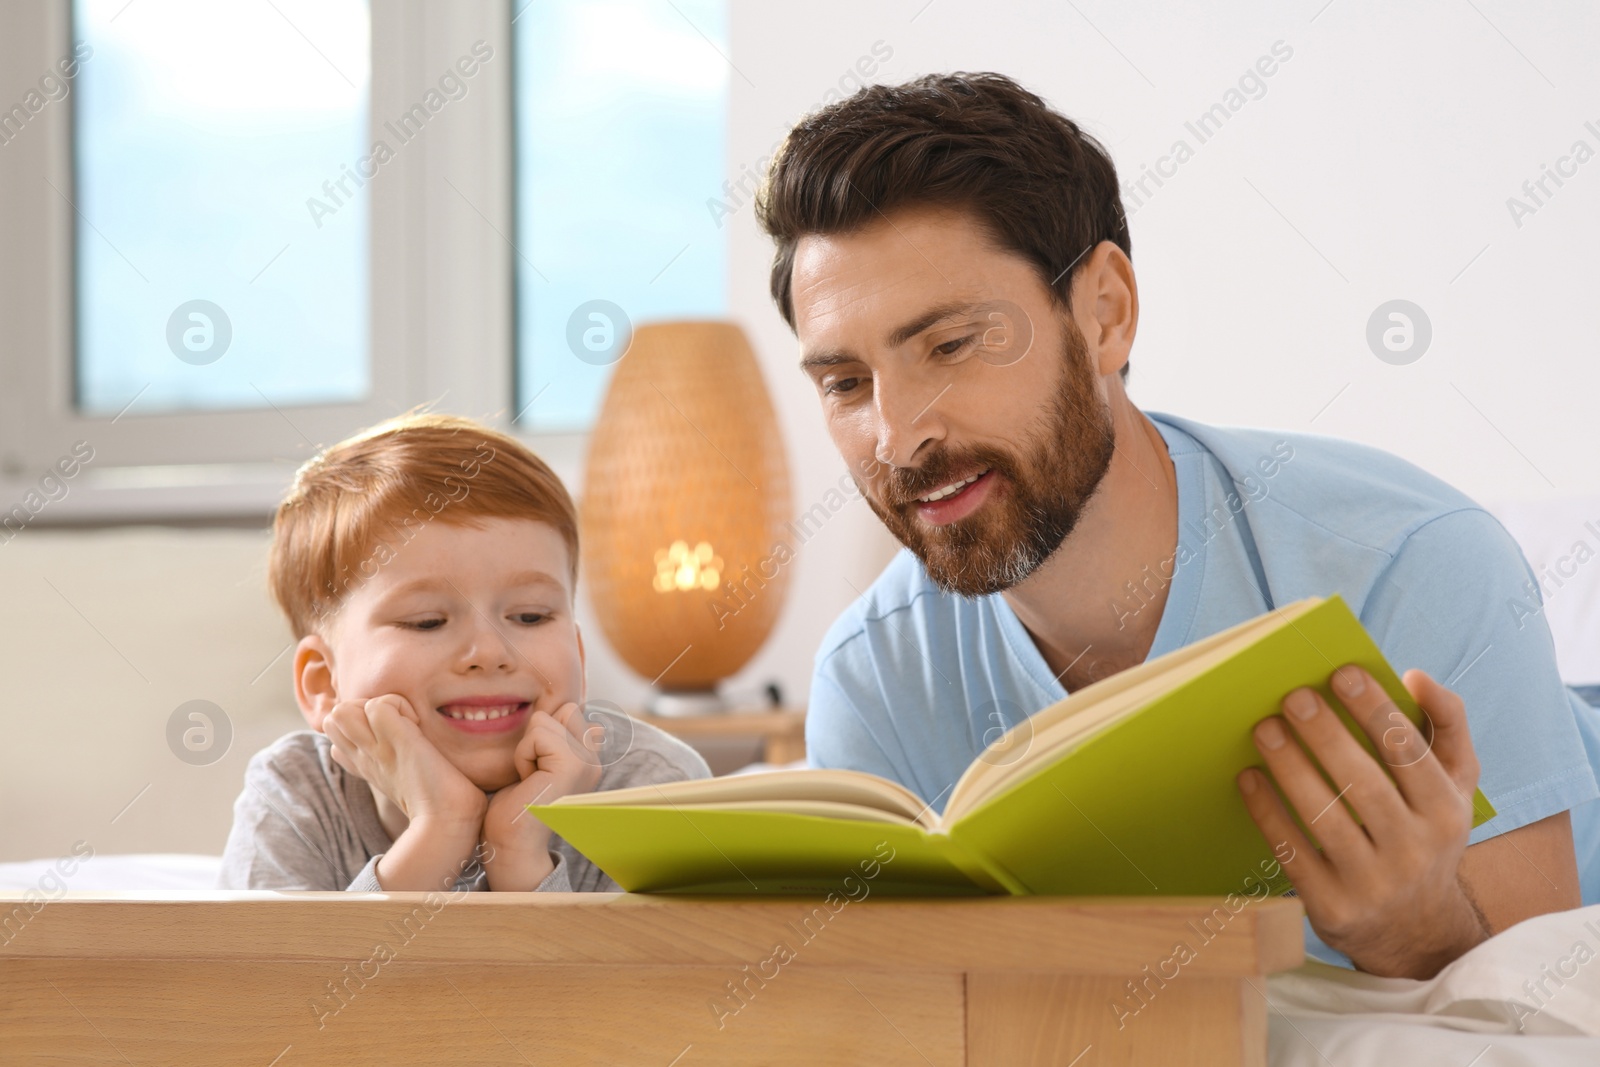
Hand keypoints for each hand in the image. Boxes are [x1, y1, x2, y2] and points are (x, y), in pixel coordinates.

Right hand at [321, 694, 486, 831]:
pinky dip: (400, 705)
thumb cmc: (438, 803)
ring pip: (343, 710)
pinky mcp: (396, 741)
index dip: (357, 725)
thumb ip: (395, 766)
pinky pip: (379, 705)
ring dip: (378, 704)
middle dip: (362, 707)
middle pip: (333, 719)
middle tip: (397, 723)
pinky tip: (418, 724)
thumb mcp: (405, 780)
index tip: (388, 734)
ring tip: (406, 722)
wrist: (447, 821)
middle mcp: (365, 757)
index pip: (336, 739)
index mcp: (367, 766)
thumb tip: (404, 747)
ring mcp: (377, 749)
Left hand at [482, 702, 605, 889]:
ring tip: (529, 779)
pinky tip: (528, 782)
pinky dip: (523, 757)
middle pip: (560, 710)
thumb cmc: (516, 806)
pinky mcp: (572, 765)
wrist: (510, 843)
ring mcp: (586, 762)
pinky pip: (537, 735)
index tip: (537, 768)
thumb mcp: (538, 763)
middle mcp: (593, 760)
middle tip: (533, 773)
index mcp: (588, 758)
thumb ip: (556, 739)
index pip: (569, 711)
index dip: (542, 733)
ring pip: (544, 721)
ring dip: (526, 749)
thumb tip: (586, 718)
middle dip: (535, 736)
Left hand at [1236, 665, 1487, 978]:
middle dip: (1327, 736)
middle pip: (1365, 785)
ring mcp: (1373, 884)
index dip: (1376, 711)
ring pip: (1325, 819)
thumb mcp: (1456, 785)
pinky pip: (1293, 853)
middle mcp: (1415, 850)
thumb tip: (1414, 676)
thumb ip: (1446, 725)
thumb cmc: (1428, 832)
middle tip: (1294, 696)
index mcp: (1447, 812)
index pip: (1411, 754)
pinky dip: (1268, 813)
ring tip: (1265, 729)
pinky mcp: (1333, 907)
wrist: (1418, 931)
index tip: (1341, 673)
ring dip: (1291, 769)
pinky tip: (1248, 778)